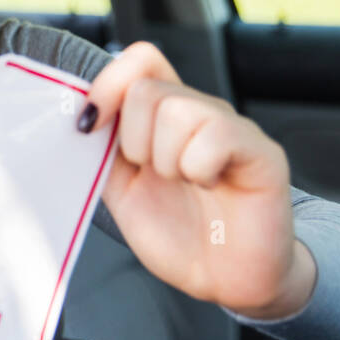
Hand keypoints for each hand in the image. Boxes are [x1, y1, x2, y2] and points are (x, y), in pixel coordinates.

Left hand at [79, 42, 315, 319]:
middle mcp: (200, 113)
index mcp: (164, 117)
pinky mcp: (262, 152)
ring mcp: (233, 128)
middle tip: (154, 174)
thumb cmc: (179, 235)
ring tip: (185, 183)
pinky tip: (211, 186)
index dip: (107, 84)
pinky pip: (215, 135)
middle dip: (133, 141)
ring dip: (166, 160)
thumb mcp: (122, 190)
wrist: (223, 280)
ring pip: (177, 110)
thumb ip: (102, 153)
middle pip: (147, 88)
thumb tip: (78, 118)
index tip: (89, 127)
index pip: (140, 60)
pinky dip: (199, 168)